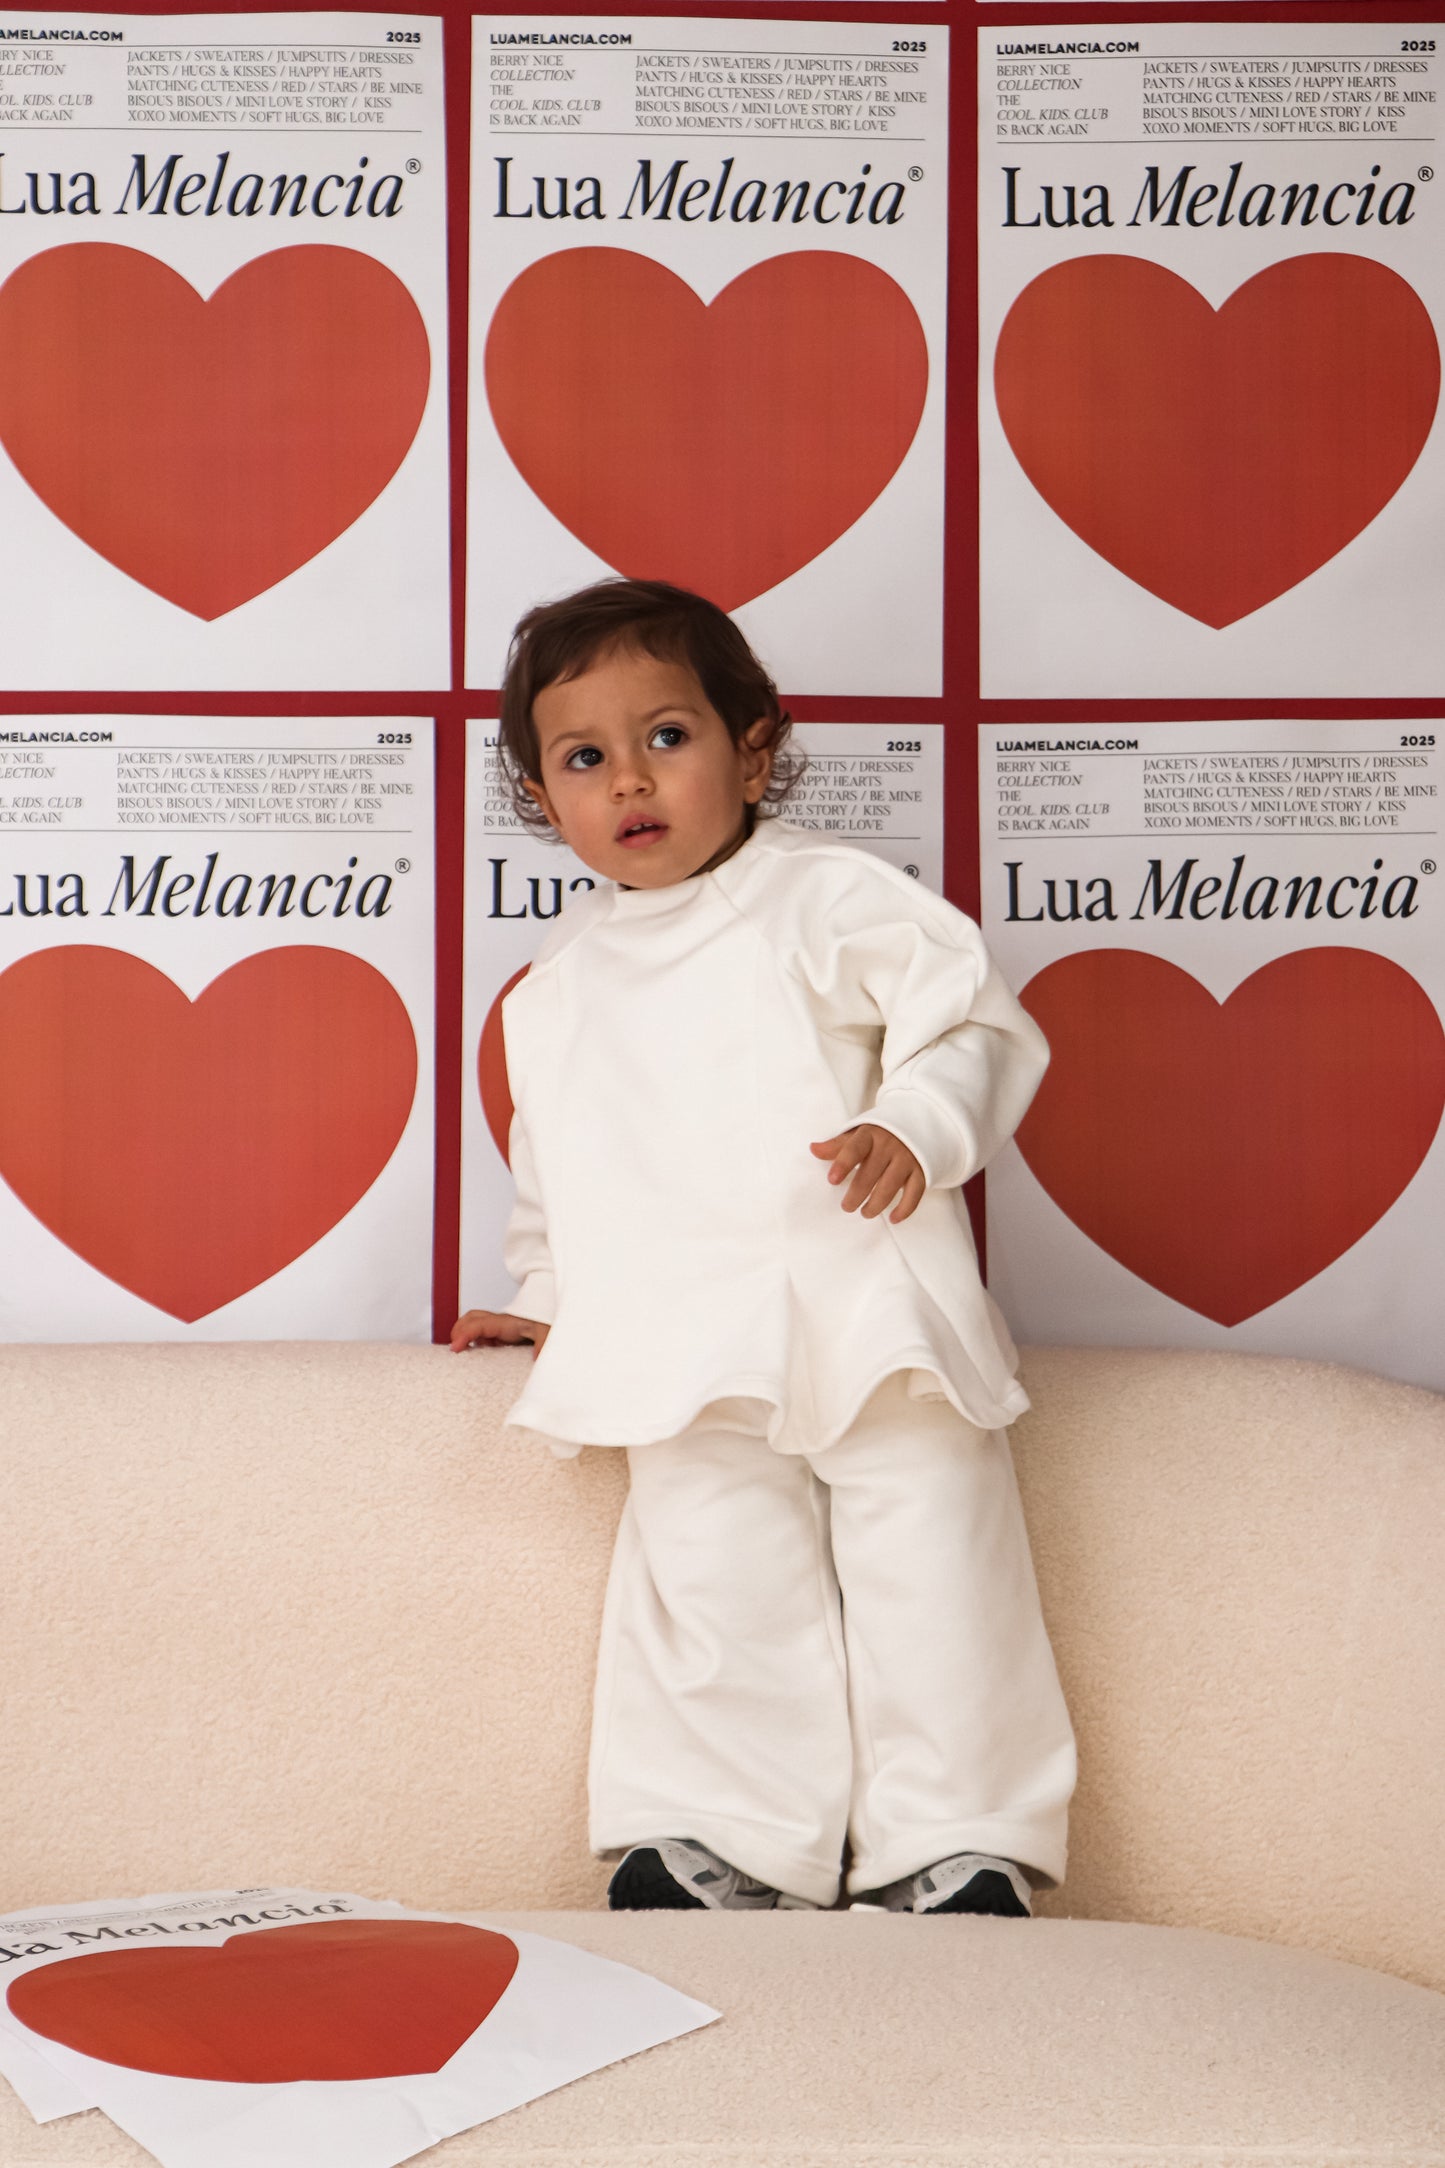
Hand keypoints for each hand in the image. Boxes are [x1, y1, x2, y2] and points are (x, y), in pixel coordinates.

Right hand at [450, 1309, 550, 1359]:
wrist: (554, 1315)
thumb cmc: (549, 1320)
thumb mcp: (548, 1330)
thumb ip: (544, 1342)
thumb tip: (537, 1357)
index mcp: (506, 1322)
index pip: (478, 1324)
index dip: (463, 1334)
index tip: (455, 1348)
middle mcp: (500, 1323)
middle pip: (471, 1319)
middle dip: (458, 1331)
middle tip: (454, 1350)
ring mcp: (501, 1328)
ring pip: (474, 1324)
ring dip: (464, 1334)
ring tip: (461, 1354)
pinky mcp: (504, 1333)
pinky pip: (483, 1334)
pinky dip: (475, 1341)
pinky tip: (478, 1355)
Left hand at [809, 1125, 924, 1222]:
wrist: (919, 1123)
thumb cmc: (881, 1134)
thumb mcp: (859, 1133)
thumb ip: (838, 1145)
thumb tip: (813, 1149)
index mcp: (870, 1135)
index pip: (854, 1148)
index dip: (843, 1164)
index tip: (832, 1180)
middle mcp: (890, 1146)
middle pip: (871, 1173)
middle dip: (857, 1193)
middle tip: (846, 1206)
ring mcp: (907, 1159)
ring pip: (891, 1185)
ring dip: (877, 1204)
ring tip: (865, 1213)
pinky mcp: (921, 1171)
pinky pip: (915, 1193)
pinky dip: (905, 1208)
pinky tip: (893, 1218)